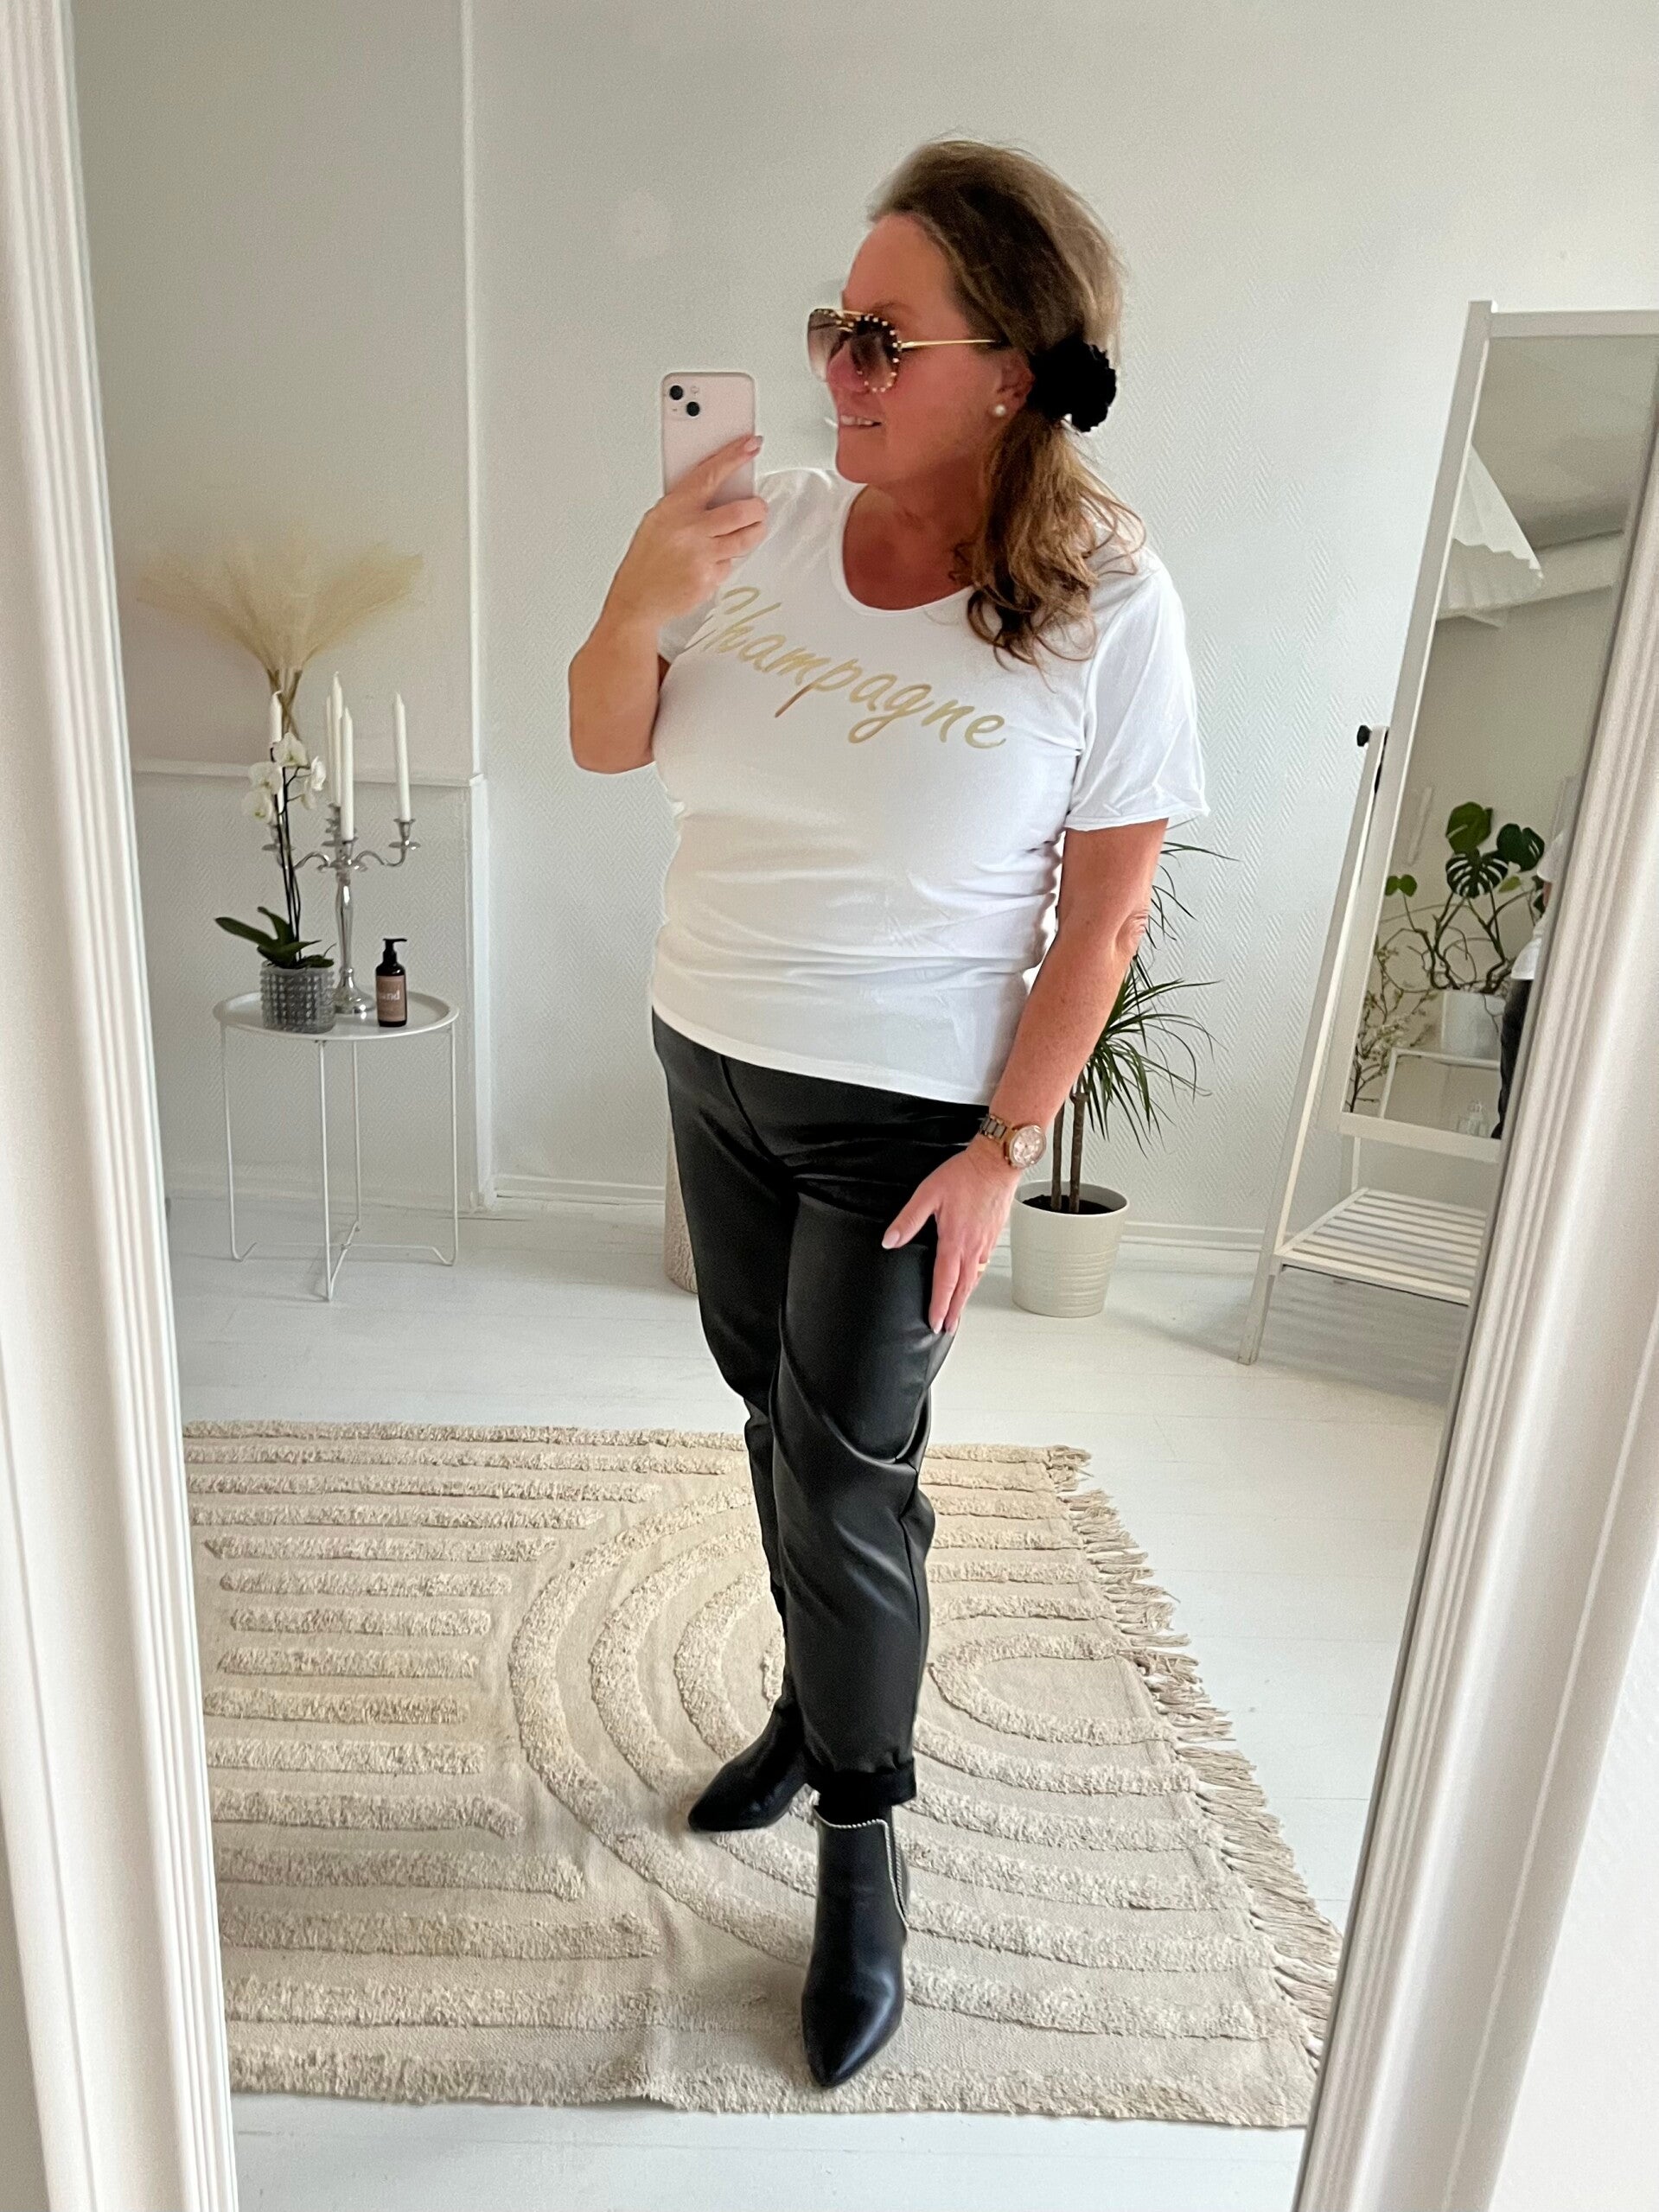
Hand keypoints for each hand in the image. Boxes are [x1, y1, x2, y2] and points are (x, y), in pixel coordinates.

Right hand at [605, 433, 767, 629]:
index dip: (734, 456)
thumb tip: (720, 487)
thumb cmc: (646, 559)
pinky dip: (729, 560)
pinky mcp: (709, 579)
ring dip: (755, 532)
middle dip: (757, 508)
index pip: (711, 474)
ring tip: (751, 529)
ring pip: (745, 539)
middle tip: (758, 507)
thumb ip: (686, 503)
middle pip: (741, 511)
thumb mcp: (658, 520)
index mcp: (674, 508)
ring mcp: (700, 556)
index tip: (751, 445)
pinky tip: (714, 560)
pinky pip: (732, 564)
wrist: (636, 600)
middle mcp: (689, 530)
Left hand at [881, 1139, 1019, 1335]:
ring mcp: (986, 1243)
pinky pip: (983, 1266)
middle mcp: (973, 1247)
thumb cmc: (966, 1175)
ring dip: (965, 1298)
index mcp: (955, 1241)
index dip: (938, 1306)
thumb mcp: (928, 1194)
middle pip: (963, 1289)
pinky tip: (973, 1280)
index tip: (934, 1322)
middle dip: (953, 1311)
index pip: (944, 1283)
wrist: (996, 1163)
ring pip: (974, 1279)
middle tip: (947, 1328)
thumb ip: (908, 1220)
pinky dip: (976, 1280)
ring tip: (958, 1312)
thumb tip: (890, 1240)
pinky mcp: (994, 1236)